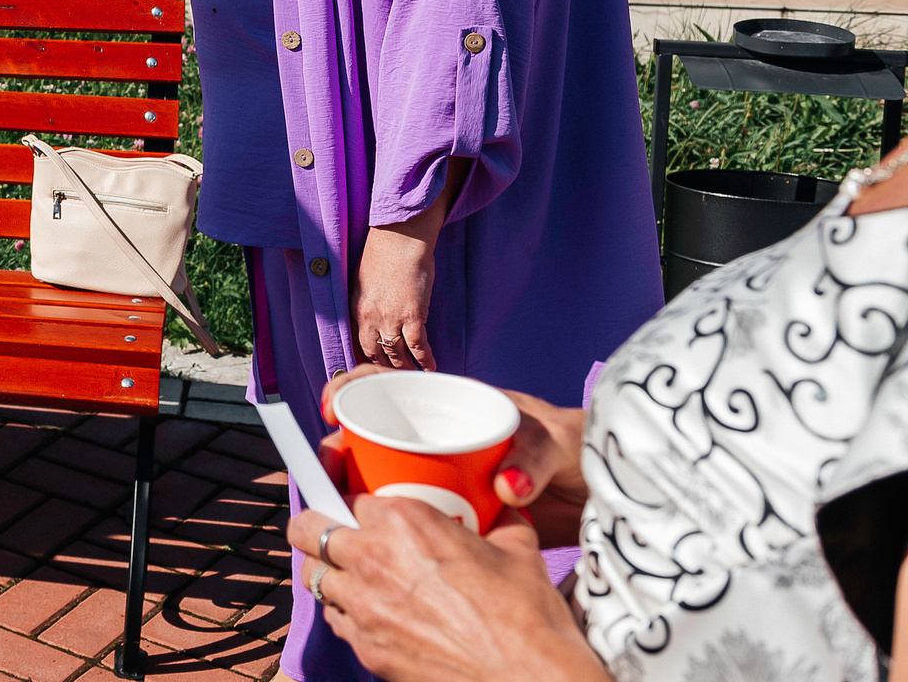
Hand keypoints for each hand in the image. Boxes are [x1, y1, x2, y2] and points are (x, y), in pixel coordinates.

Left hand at [285, 497, 606, 681]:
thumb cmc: (528, 617)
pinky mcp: (364, 647)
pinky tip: (368, 613)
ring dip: (326, 571)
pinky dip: (344, 613)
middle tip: (333, 532)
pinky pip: (335, 619)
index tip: (363, 510)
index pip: (350, 495)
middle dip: (316, 526)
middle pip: (308, 528)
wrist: (530, 680)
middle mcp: (372, 557)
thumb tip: (503, 509)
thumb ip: (498, 521)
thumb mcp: (517, 551)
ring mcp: (363, 605)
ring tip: (349, 575)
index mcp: (404, 521)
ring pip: (312, 575)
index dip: (357, 502)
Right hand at [318, 366, 588, 544]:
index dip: (348, 391)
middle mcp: (434, 439)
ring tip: (349, 521)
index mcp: (448, 406)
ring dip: (359, 497)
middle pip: (370, 438)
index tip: (332, 413)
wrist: (601, 493)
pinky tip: (384, 547)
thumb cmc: (574, 449)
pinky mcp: (450, 514)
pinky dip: (393, 530)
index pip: (383, 385)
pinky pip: (409, 518)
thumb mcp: (553, 444)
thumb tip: (505, 489)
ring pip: (382, 481)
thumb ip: (530, 460)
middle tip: (331, 482)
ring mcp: (439, 476)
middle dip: (340, 454)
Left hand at [352, 223, 436, 368]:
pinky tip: (430, 368)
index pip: (358, 341)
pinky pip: (418, 346)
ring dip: (405, 366)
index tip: (373, 366)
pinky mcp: (412, 315)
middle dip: (385, 366)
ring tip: (412, 375)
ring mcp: (391, 318)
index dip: (367, 356)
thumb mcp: (364, 279)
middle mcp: (370, 317)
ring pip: (397, 353)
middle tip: (393, 376)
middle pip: (375, 352)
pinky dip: (425, 360)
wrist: (399, 238)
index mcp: (356, 307)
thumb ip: (368, 300)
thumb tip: (376, 312)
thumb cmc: (383, 252)